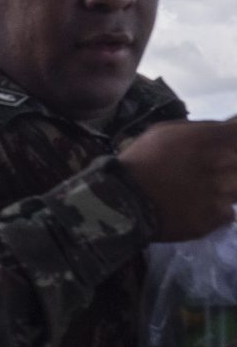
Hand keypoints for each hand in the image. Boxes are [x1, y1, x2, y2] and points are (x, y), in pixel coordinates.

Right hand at [118, 118, 236, 242]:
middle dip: (228, 166)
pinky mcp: (215, 219)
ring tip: (198, 191)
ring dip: (224, 189)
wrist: (120, 201)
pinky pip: (227, 213)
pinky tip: (194, 209)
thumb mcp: (166, 131)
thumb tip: (229, 126)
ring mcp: (224, 194)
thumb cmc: (140, 160)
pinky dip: (215, 211)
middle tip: (206, 170)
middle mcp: (227, 166)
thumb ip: (202, 130)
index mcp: (215, 141)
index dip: (232, 140)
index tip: (224, 147)